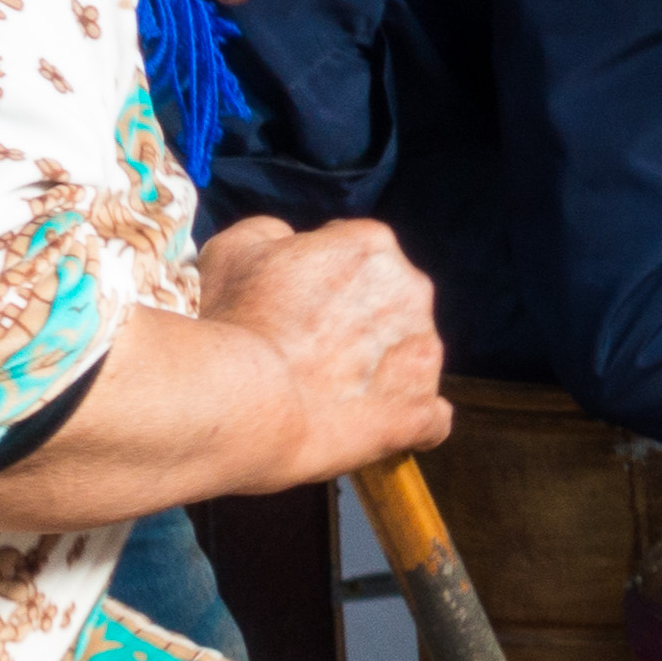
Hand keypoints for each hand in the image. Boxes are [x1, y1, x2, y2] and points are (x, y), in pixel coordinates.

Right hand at [198, 216, 450, 484]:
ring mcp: (425, 351)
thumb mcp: (233, 250)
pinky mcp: (423, 410)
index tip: (295, 305)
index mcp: (371, 245)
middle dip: (357, 321)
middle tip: (308, 348)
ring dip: (378, 369)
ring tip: (327, 393)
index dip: (323, 280)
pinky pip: (428, 416)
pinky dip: (404, 422)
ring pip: (407, 356)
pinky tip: (369, 427)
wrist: (246, 399)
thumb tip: (289, 240)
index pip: (356, 253)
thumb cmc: (234, 319)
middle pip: (388, 302)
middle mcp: (412, 289)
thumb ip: (271, 234)